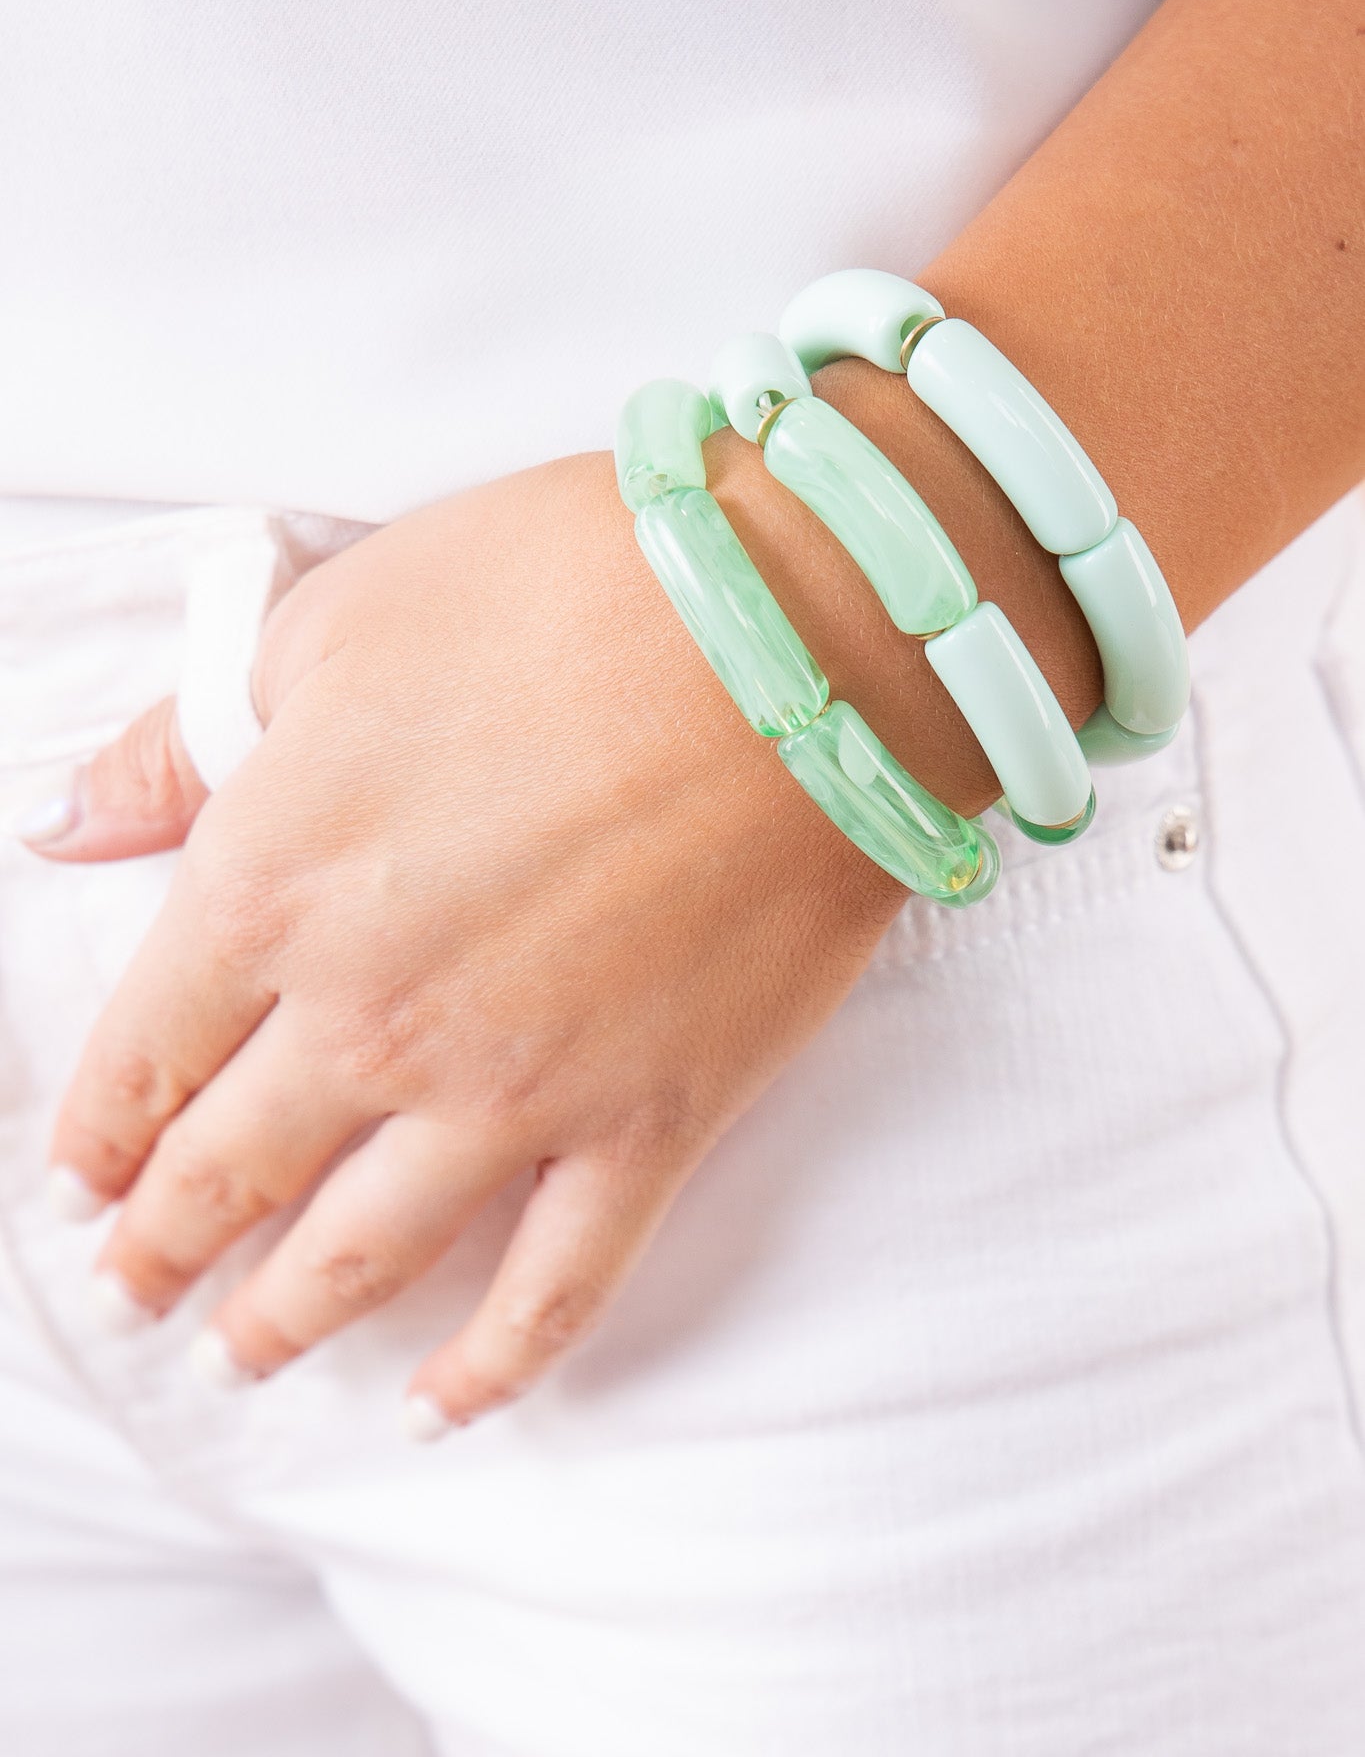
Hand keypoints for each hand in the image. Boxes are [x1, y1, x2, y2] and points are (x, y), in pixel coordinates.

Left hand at [33, 447, 909, 1431]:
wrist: (799, 631)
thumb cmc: (564, 590)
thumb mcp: (335, 622)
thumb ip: (187, 743)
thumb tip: (72, 822)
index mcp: (271, 885)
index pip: (146, 1050)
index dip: (98, 1126)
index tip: (80, 1173)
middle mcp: (370, 1019)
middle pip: (230, 1171)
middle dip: (162, 1242)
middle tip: (132, 1288)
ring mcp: (512, 1092)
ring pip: (363, 1252)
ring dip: (282, 1317)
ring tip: (240, 1355)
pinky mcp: (648, 1124)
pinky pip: (556, 1288)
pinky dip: (495, 1365)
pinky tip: (444, 1406)